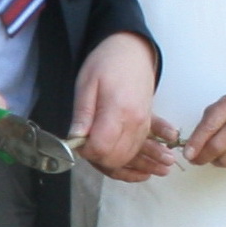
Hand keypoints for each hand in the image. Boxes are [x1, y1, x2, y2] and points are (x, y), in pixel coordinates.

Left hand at [73, 35, 173, 180]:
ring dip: (133, 168)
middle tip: (88, 155)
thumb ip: (82, 115)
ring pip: (135, 154)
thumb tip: (75, 140)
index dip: (88, 153)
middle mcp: (135, 122)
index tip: (79, 146)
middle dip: (103, 162)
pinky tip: (151, 170)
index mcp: (118, 111)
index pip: (103, 147)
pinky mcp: (147, 122)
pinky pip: (147, 146)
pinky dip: (146, 159)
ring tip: (139, 177)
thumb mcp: (86, 84)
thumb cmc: (106, 63)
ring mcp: (144, 123)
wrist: (131, 49)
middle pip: (120, 156)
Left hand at [183, 90, 225, 171]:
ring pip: (225, 161)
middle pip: (216, 147)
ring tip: (217, 154)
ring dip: (215, 161)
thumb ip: (206, 123)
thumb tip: (191, 146)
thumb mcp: (223, 105)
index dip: (195, 144)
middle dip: (201, 157)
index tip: (188, 154)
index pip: (209, 127)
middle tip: (196, 159)